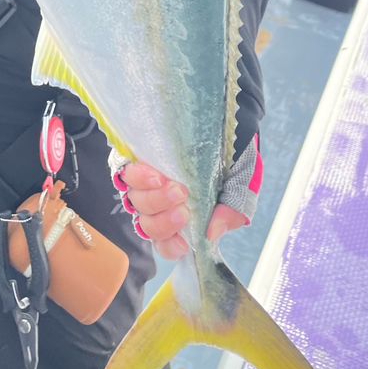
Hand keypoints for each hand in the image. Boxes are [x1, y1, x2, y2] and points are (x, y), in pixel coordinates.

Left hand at [116, 162, 249, 261]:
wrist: (230, 122)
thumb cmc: (234, 159)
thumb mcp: (242, 185)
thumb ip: (232, 211)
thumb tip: (212, 233)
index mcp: (186, 217)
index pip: (167, 244)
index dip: (171, 246)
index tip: (183, 242)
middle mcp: (162, 204)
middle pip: (149, 225)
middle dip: (164, 222)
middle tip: (184, 207)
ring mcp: (148, 182)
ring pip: (137, 202)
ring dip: (155, 199)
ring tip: (174, 187)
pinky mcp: (138, 159)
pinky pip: (126, 174)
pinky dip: (139, 178)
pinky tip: (156, 175)